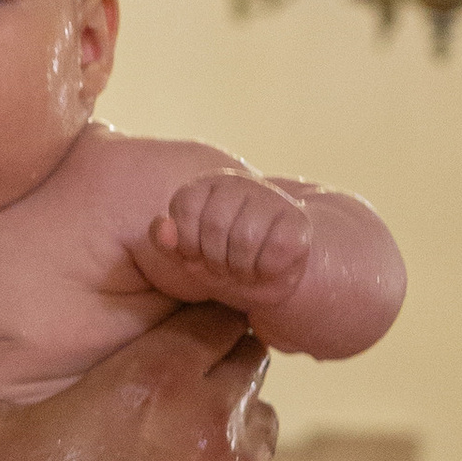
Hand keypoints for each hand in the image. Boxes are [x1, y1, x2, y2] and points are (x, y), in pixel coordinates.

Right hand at [0, 283, 279, 460]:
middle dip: (214, 359)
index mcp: (153, 381)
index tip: (166, 324)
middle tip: (168, 381)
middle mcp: (214, 424)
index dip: (193, 310)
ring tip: (178, 444)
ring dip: (230, 423)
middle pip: (246, 357)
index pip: (212, 309)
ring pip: (261, 424)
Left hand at [136, 175, 312, 314]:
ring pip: (245, 239)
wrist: (268, 277)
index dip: (189, 243)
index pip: (185, 207)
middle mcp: (239, 183)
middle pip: (215, 226)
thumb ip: (168, 242)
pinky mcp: (298, 222)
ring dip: (241, 269)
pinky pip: (274, 252)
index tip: (198, 253)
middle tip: (225, 266)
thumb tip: (164, 227)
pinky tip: (267, 269)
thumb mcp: (188, 257)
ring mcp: (271, 199)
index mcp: (206, 185)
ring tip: (244, 269)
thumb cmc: (222, 263)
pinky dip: (266, 271)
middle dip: (216, 259)